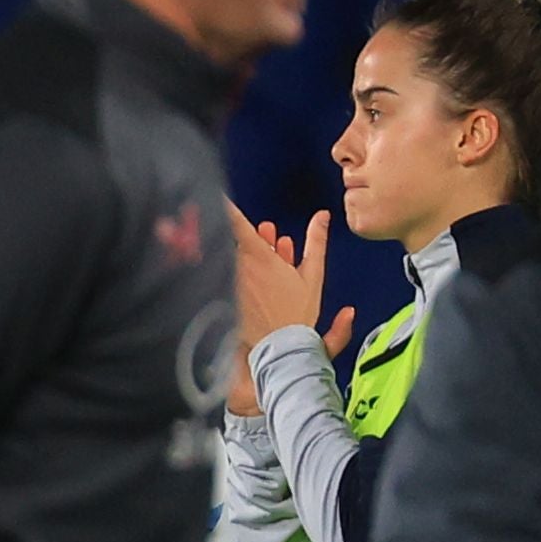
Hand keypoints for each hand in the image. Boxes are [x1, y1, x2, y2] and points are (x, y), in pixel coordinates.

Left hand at [228, 202, 342, 355]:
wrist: (280, 347)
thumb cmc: (297, 313)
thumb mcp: (313, 275)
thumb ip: (316, 242)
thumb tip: (322, 217)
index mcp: (259, 258)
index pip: (238, 225)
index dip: (228, 208)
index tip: (219, 194)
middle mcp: (240, 267)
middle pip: (242, 243)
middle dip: (259, 238)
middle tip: (273, 236)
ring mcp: (232, 282)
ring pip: (239, 260)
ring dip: (255, 256)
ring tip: (276, 258)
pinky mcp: (227, 296)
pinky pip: (234, 277)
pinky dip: (246, 274)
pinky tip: (263, 281)